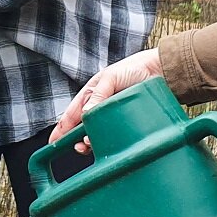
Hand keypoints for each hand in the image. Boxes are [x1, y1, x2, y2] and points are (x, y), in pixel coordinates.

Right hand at [49, 49, 164, 148]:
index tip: (53, 144)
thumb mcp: (110, 77)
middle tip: (80, 148)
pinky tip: (111, 147)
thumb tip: (85, 114)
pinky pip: (115, 135)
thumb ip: (98, 94)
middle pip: (82, 128)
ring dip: (93, 142)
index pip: (71, 114)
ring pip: (97, 134)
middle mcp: (100, 106)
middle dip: (77, 140)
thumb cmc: (134, 68)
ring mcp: (113, 116)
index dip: (61, 129)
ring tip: (93, 146)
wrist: (163, 70)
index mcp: (91, 94)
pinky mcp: (127, 122)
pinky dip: (110, 143)